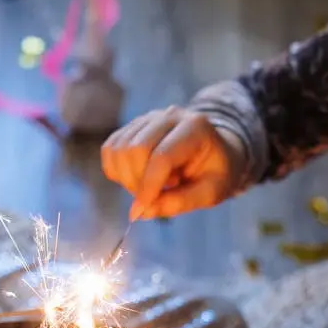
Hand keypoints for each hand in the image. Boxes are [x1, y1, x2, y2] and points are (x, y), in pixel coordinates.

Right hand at [101, 107, 247, 218]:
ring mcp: (148, 118)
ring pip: (118, 149)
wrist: (217, 152)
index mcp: (195, 127)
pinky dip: (116, 171)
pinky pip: (110, 149)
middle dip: (137, 182)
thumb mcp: (211, 193)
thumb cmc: (216, 173)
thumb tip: (142, 212)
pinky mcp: (133, 127)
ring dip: (126, 177)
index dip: (148, 187)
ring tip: (151, 186)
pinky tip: (137, 178)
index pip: (161, 156)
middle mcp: (169, 116)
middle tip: (155, 197)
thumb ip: (180, 203)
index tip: (142, 210)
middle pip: (135, 149)